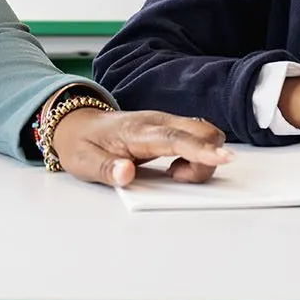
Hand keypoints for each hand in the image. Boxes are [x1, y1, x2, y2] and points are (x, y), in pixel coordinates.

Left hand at [48, 109, 233, 187]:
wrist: (76, 123)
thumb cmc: (81, 143)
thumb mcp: (83, 162)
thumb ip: (105, 169)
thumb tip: (125, 174)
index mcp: (138, 131)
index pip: (175, 138)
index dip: (200, 150)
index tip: (223, 158)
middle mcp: (157, 121)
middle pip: (202, 130)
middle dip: (207, 158)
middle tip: (177, 178)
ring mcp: (166, 123)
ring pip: (204, 133)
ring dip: (202, 158)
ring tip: (173, 174)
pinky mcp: (170, 129)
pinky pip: (197, 138)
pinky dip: (198, 155)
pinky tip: (176, 168)